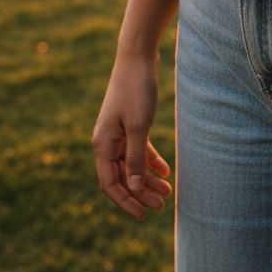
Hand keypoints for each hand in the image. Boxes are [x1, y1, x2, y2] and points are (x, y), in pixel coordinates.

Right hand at [92, 54, 171, 219]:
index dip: (126, 201)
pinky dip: (150, 160)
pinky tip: (165, 171)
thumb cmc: (137, 89)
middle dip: (140, 193)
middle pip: (122, 177)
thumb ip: (136, 157)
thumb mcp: (139, 126)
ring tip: (168, 192)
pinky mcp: (130, 123)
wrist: (138, 57)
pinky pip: (138, 149)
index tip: (143, 215)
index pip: (110, 184)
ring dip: (147, 179)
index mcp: (103, 145)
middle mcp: (107, 142)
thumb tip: (133, 187)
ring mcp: (118, 132)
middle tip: (162, 206)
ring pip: (131, 164)